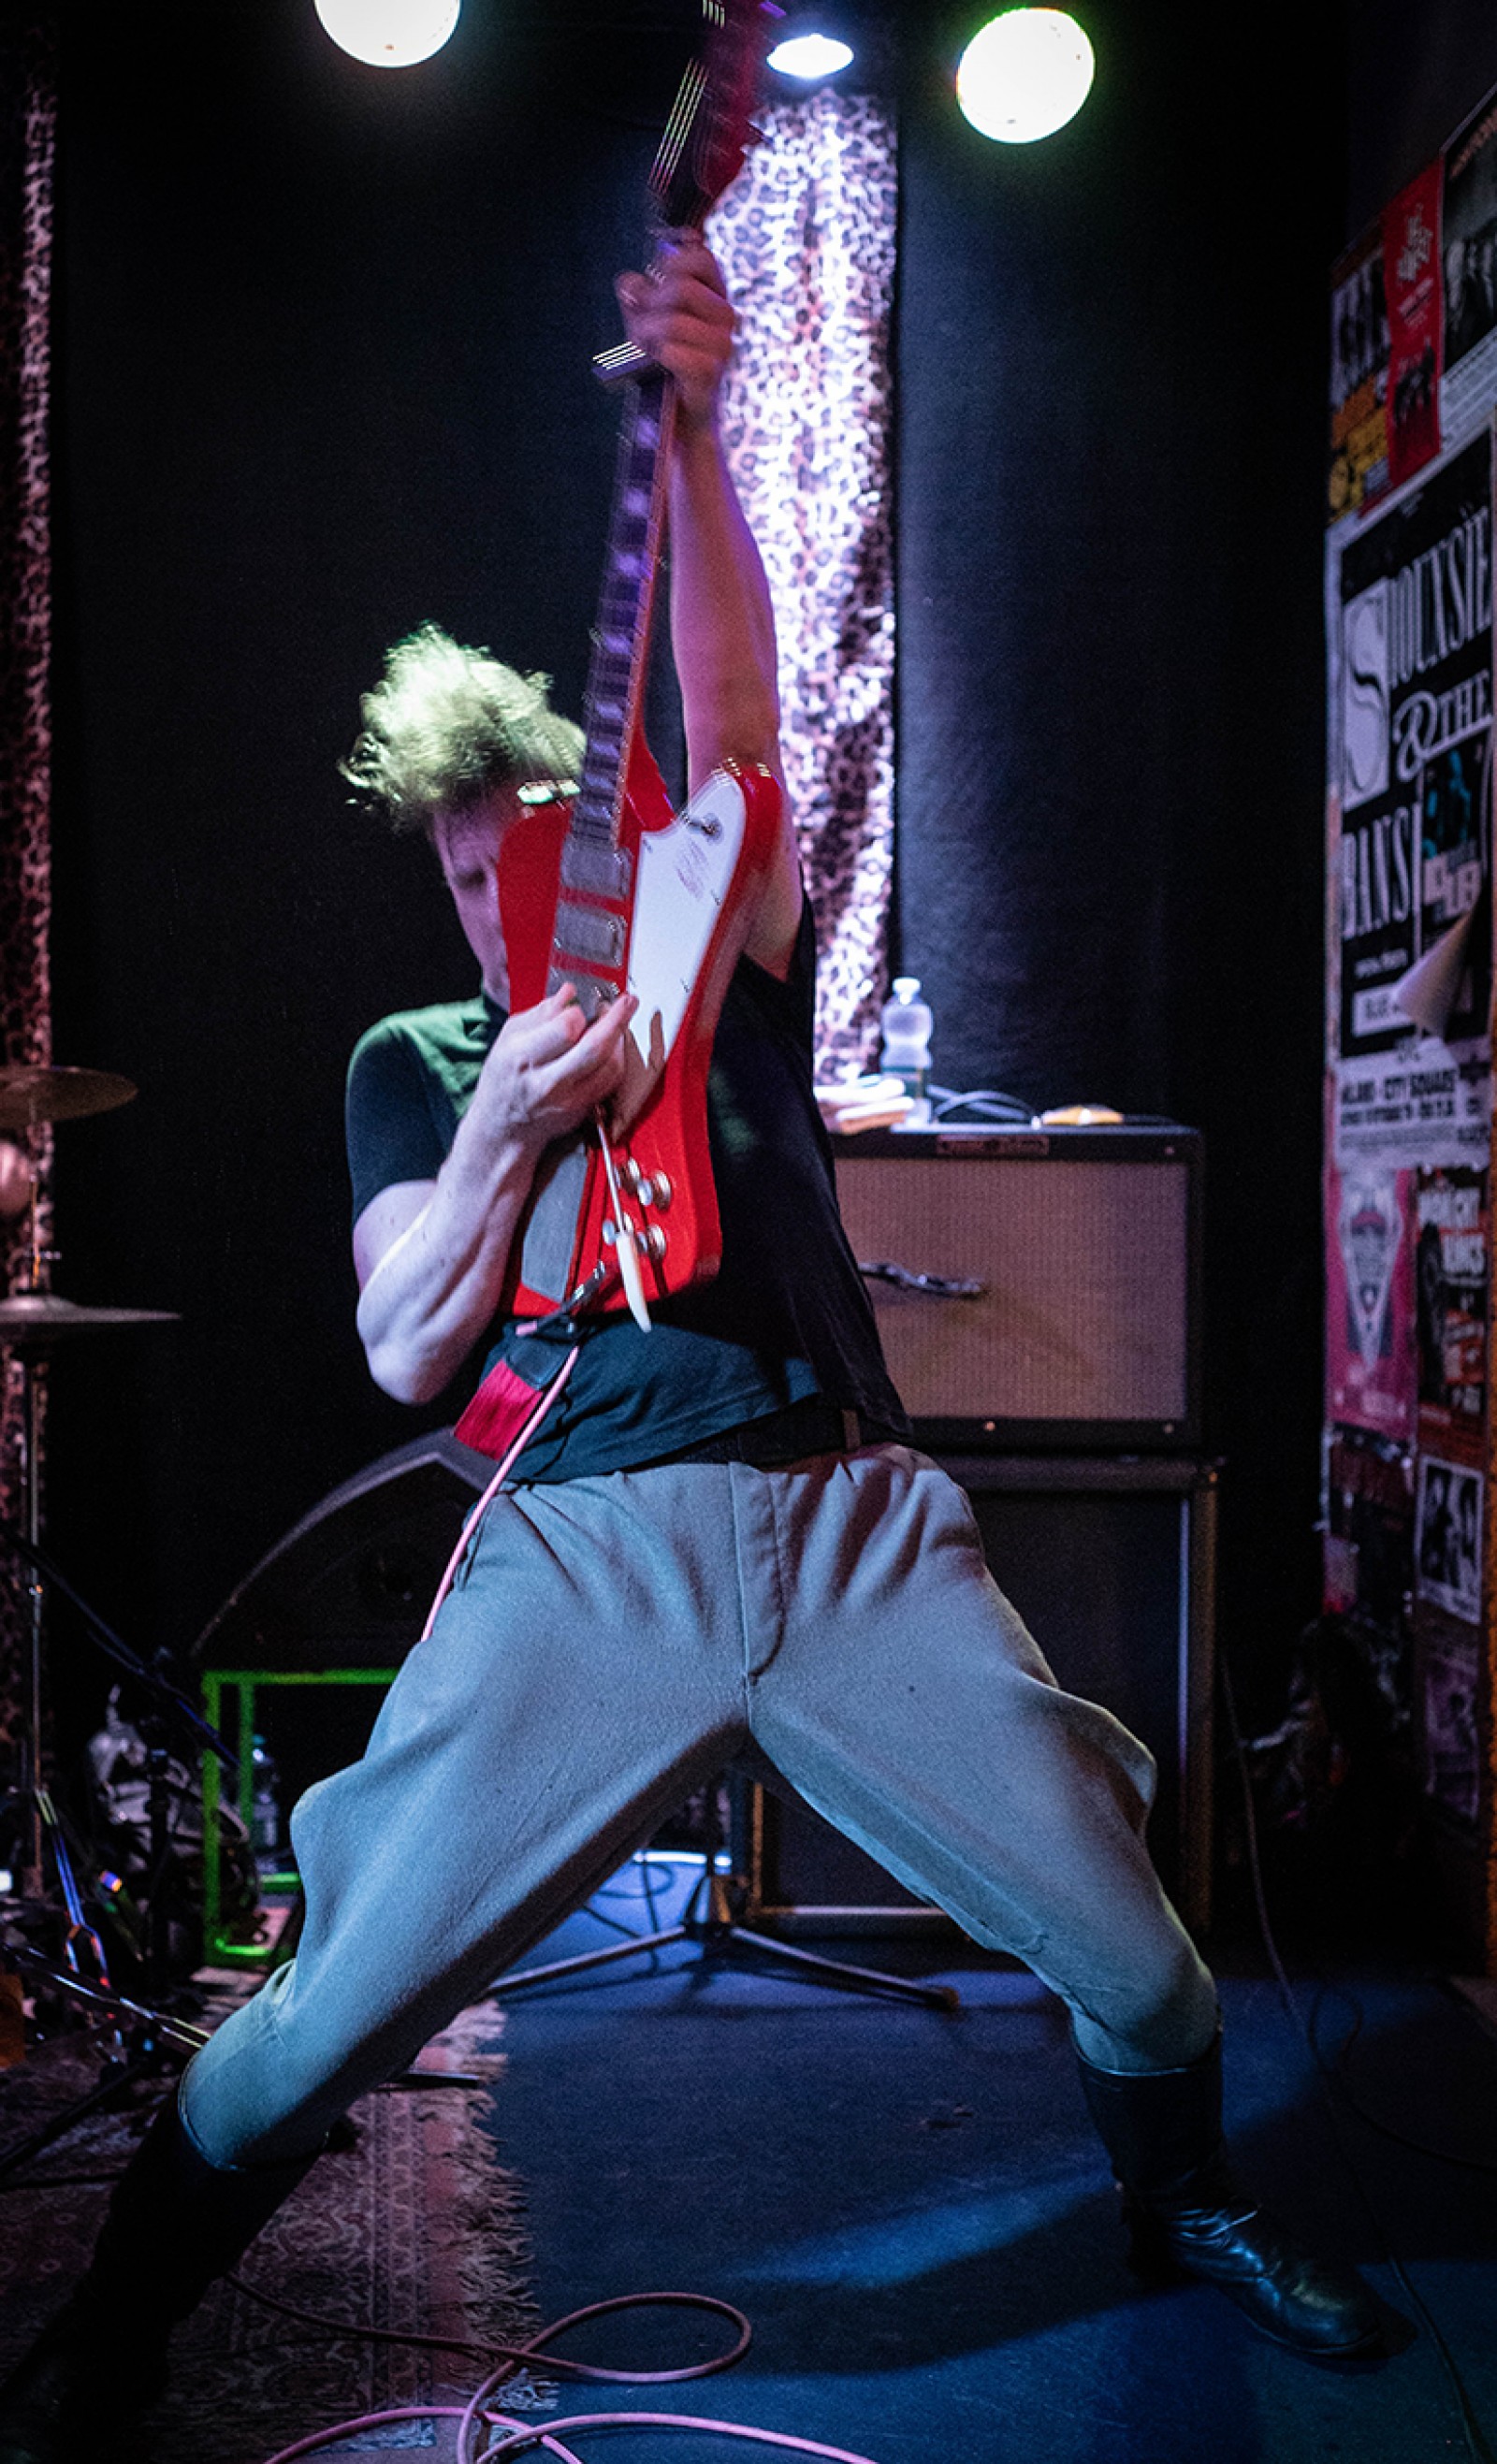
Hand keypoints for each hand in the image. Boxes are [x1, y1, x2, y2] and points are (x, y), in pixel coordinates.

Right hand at [471, 983, 637, 1157]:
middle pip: (594, 1048)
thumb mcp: (510, 1036)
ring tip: (617, 1022)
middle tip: (628, 1001)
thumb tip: (569, 993)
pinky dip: (616, 1060)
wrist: (504, 1125)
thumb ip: (541, 1013)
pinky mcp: (583, 1110)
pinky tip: (612, 1046)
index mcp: (522, 1058)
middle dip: (617, 1019)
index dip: (578, 1013)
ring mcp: (568, 1100)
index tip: (579, 1006)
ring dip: (620, 1039)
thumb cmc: (504, 1078)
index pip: (564, 1029)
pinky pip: (611, 1081)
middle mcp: (547, 1083)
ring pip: (610, 1066)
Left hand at [615, 234, 735, 423]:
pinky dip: (658, 357)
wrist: (678, 419)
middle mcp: (725, 318)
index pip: (701, 259)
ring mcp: (722, 346)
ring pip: (673, 321)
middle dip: (651, 307)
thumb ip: (638, 297)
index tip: (656, 287)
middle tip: (642, 330)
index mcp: (715, 298)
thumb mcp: (646, 324)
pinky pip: (672, 350)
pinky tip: (660, 367)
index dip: (671, 265)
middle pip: (681, 288)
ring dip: (648, 335)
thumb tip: (630, 282)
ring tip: (647, 351)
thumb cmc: (664, 368)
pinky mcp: (711, 372)